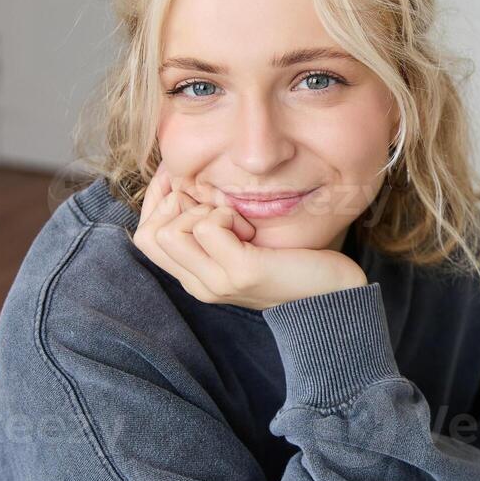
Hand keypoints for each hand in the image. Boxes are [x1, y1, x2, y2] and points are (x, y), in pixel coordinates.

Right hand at [134, 167, 367, 310]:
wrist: (334, 299)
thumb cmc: (294, 263)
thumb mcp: (242, 244)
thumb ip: (212, 227)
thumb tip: (182, 182)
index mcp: (196, 278)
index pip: (144, 236)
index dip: (158, 198)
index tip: (187, 181)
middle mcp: (200, 285)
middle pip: (150, 233)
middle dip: (180, 205)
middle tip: (222, 210)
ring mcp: (218, 282)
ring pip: (171, 230)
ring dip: (204, 211)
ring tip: (238, 223)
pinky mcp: (242, 272)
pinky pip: (207, 227)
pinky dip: (226, 215)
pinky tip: (250, 228)